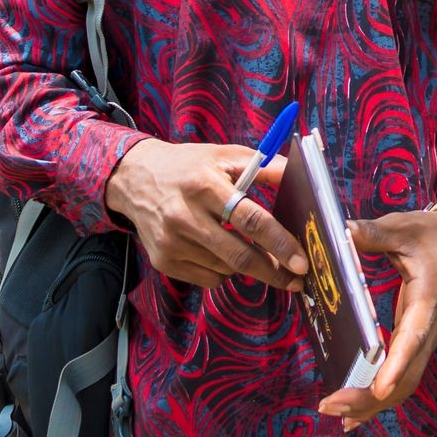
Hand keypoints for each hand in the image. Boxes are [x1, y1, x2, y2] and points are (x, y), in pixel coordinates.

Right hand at [105, 138, 305, 289]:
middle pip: (239, 255)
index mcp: (205, 186)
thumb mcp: (225, 156)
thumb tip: (301, 178)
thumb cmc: (189, 166)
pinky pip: (209, 278)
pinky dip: (224, 270)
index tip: (302, 262)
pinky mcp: (163, 261)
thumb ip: (265, 168)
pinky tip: (218, 248)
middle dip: (273, 271)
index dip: (280, 243)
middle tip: (297, 279)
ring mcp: (171, 243)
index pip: (250, 220)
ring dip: (247, 265)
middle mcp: (185, 217)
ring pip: (227, 269)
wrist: (134, 179)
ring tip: (246, 245)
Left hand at [319, 208, 436, 428]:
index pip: (414, 337)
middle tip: (331, 404)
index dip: (397, 364)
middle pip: (407, 376)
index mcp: (426, 299)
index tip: (380, 388)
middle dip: (371, 397)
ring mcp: (425, 338)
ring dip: (374, 403)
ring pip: (406, 383)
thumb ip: (375, 233)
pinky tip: (355, 410)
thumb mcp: (405, 227)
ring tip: (338, 414)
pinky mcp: (418, 341)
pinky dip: (380, 396)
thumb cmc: (435, 235)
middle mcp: (428, 327)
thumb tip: (342, 231)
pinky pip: (404, 376)